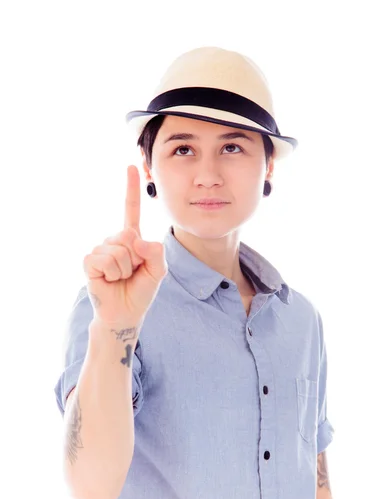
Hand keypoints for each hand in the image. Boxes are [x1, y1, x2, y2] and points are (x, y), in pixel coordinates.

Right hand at [83, 165, 167, 327]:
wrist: (126, 312)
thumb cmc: (141, 290)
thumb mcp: (158, 271)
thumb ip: (155, 253)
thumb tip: (135, 240)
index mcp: (132, 238)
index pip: (130, 209)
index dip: (131, 189)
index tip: (131, 165)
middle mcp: (114, 240)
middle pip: (129, 236)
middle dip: (136, 259)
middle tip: (132, 272)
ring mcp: (101, 250)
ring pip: (118, 250)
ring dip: (125, 269)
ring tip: (121, 278)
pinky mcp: (90, 262)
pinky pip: (104, 259)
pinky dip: (112, 273)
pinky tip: (109, 280)